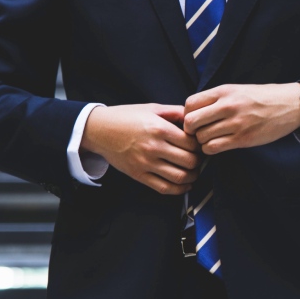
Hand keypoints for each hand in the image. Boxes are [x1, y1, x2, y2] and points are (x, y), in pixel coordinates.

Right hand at [81, 104, 201, 194]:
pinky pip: (164, 188)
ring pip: (180, 177)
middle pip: (189, 161)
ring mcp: (146, 163)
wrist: (99, 130)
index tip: (199, 144)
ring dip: (192, 177)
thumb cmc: (126, 117)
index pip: (191, 143)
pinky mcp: (139, 175)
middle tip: (199, 158)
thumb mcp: (152, 108)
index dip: (200, 145)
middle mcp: (153, 147)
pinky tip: (185, 185)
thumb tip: (195, 117)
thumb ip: (175, 112)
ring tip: (194, 171)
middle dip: (198, 161)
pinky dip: (179, 190)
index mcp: (159, 128)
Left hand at [184, 83, 299, 154]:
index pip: (189, 104)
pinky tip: (218, 145)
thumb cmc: (261, 98)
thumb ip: (216, 99)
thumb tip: (193, 112)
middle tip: (198, 132)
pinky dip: (211, 149)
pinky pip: (214, 148)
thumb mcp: (237, 90)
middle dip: (190, 130)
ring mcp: (235, 123)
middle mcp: (227, 106)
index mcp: (224, 91)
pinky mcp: (243, 139)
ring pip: (201, 137)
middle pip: (191, 122)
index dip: (187, 114)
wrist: (289, 105)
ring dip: (202, 141)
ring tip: (211, 139)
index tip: (194, 119)